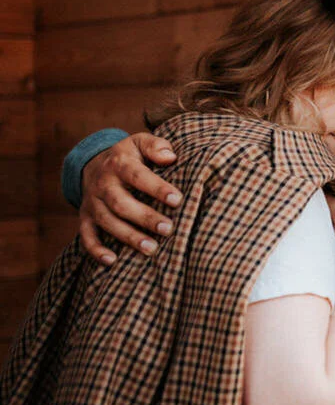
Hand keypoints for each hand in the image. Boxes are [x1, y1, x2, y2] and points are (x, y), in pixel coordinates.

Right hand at [78, 133, 181, 264]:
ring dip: (128, 236)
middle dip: (144, 217)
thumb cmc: (130, 156)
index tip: (177, 200)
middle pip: (121, 203)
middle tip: (168, 229)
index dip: (157, 188)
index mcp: (119, 164)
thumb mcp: (140, 142)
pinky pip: (86, 236)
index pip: (138, 176)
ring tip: (151, 248)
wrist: (94, 164)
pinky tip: (112, 261)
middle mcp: (103, 184)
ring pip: (107, 222)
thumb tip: (170, 157)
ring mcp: (92, 203)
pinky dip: (96, 250)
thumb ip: (156, 146)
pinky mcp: (86, 218)